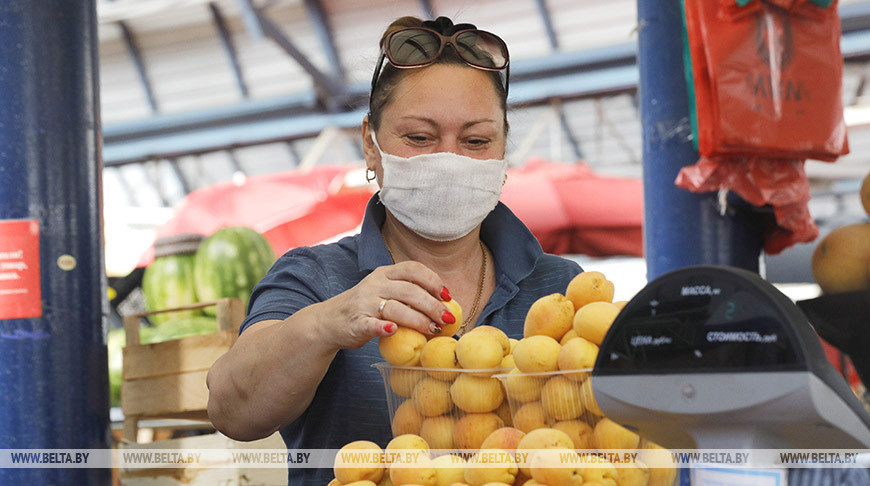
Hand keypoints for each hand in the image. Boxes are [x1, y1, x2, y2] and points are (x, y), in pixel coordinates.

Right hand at [316, 261, 453, 349]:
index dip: (432, 280)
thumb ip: (408, 293)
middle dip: (432, 305)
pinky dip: (382, 328)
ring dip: (417, 319)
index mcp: (384, 273)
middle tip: (447, 319)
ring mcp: (364, 303)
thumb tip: (444, 305)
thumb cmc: (367, 306)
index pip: (412, 269)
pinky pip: (370, 324)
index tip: (447, 295)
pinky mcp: (355, 323)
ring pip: (394, 308)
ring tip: (433, 329)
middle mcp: (375, 284)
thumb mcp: (385, 290)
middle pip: (409, 291)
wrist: (330, 320)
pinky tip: (394, 331)